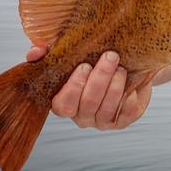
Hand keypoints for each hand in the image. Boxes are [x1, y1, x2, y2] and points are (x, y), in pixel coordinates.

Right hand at [25, 47, 151, 129]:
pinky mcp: (123, 119)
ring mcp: (102, 120)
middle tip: (110, 57)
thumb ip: (49, 52)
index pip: (62, 105)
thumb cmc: (92, 59)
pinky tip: (134, 85)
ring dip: (115, 85)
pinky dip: (131, 99)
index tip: (84, 66)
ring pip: (107, 108)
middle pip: (88, 104)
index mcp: (65, 101)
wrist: (126, 63)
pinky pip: (127, 114)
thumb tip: (36, 51)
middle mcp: (82, 114)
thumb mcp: (71, 52)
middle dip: (100, 79)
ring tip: (122, 67)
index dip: (73, 88)